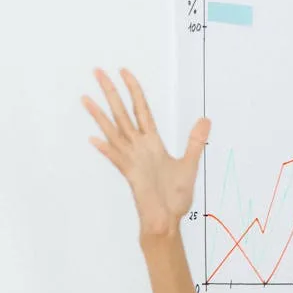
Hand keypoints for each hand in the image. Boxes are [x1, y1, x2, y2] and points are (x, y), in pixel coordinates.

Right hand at [82, 69, 209, 236]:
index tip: (124, 72)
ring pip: (114, 132)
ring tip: (86, 98)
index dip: (134, 91)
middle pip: (122, 114)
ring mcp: (132, 160)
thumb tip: (206, 120)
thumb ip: (195, 142)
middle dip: (111, 93)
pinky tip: (94, 139)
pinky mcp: (131, 175)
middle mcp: (139, 148)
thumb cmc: (176, 198)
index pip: (141, 110)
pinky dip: (106, 150)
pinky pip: (117, 159)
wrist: (168, 221)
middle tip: (97, 71)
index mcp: (152, 143)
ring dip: (99, 115)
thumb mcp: (190, 165)